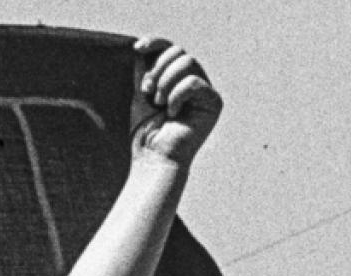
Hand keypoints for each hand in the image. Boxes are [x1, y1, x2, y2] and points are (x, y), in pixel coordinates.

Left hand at [130, 37, 221, 165]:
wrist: (153, 157)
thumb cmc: (146, 131)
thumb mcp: (142, 92)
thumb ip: (145, 68)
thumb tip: (144, 47)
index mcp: (178, 78)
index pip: (171, 48)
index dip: (156, 43)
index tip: (137, 47)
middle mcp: (195, 82)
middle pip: (180, 52)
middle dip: (158, 70)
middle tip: (149, 93)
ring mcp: (206, 92)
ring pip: (188, 63)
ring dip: (166, 83)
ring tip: (158, 103)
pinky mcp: (214, 103)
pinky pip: (194, 82)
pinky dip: (177, 95)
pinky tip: (172, 113)